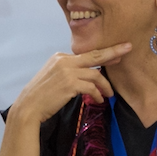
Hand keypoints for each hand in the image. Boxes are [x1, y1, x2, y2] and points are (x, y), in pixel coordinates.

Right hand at [12, 44, 131, 125]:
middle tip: (127, 48)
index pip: (86, 55)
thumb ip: (68, 71)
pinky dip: (97, 94)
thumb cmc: (41, 95)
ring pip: (95, 75)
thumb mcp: (53, 76)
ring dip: (105, 85)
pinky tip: (99, 100)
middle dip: (113, 52)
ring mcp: (67, 72)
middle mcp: (64, 61)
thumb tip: (87, 75)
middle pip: (95, 55)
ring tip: (110, 94)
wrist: (29, 106)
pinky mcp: (70, 84)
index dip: (103, 55)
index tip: (116, 55)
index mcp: (60, 57)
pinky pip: (91, 87)